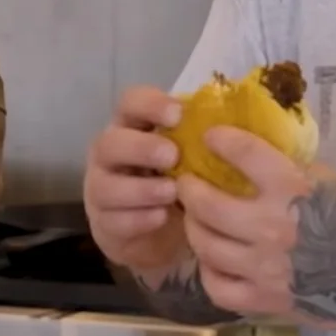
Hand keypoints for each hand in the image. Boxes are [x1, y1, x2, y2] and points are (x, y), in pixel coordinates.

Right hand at [84, 86, 192, 274]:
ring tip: (172, 192)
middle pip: (109, 143)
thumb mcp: (189, 157)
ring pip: (106, 186)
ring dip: (141, 188)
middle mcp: (110, 155)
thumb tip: (234, 126)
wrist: (159, 232)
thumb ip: (199, 140)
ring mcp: (101, 190)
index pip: (130, 103)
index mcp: (132, 128)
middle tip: (172, 156)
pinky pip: (114, 220)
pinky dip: (139, 218)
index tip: (177, 115)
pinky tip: (161, 217)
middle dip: (141, 148)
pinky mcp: (105, 224)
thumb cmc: (178, 181)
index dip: (150, 104)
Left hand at [175, 125, 308, 315]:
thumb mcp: (327, 181)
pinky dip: (208, 270)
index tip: (210, 136)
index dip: (221, 140)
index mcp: (294, 189)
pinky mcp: (264, 301)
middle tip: (186, 183)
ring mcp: (265, 268)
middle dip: (189, 189)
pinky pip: (217, 286)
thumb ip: (286, 169)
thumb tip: (245, 154)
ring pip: (206, 245)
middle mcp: (274, 227)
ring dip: (194, 227)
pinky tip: (213, 260)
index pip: (245, 154)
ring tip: (196, 219)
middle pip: (208, 205)